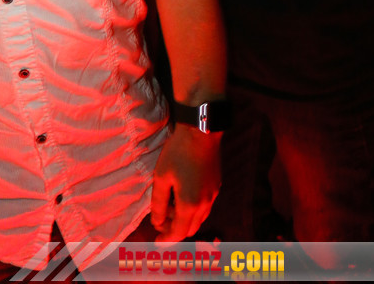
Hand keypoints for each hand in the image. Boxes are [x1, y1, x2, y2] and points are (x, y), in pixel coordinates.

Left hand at [151, 124, 220, 240]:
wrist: (202, 132)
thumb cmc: (178, 153)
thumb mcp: (161, 177)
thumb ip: (158, 203)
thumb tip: (157, 222)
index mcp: (190, 205)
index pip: (179, 233)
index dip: (167, 239)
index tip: (157, 240)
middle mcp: (205, 205)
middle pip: (190, 228)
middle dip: (175, 230)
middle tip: (161, 221)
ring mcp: (213, 195)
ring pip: (199, 218)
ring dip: (185, 219)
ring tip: (170, 205)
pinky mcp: (216, 186)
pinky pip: (205, 206)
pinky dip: (193, 209)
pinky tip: (183, 194)